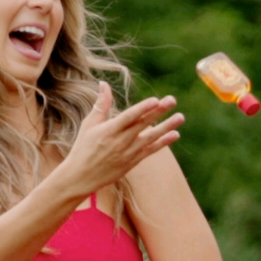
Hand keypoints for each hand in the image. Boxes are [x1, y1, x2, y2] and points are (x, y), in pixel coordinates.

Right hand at [61, 82, 183, 194]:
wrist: (80, 177)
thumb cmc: (82, 148)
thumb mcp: (89, 124)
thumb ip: (100, 104)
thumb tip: (103, 83)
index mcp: (109, 130)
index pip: (129, 117)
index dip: (143, 108)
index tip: (155, 100)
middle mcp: (120, 141)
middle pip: (143, 124)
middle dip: (159, 112)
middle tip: (172, 100)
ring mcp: (128, 152)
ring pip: (151, 138)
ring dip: (167, 127)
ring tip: (180, 117)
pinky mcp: (132, 162)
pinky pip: (151, 150)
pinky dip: (163, 143)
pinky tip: (175, 134)